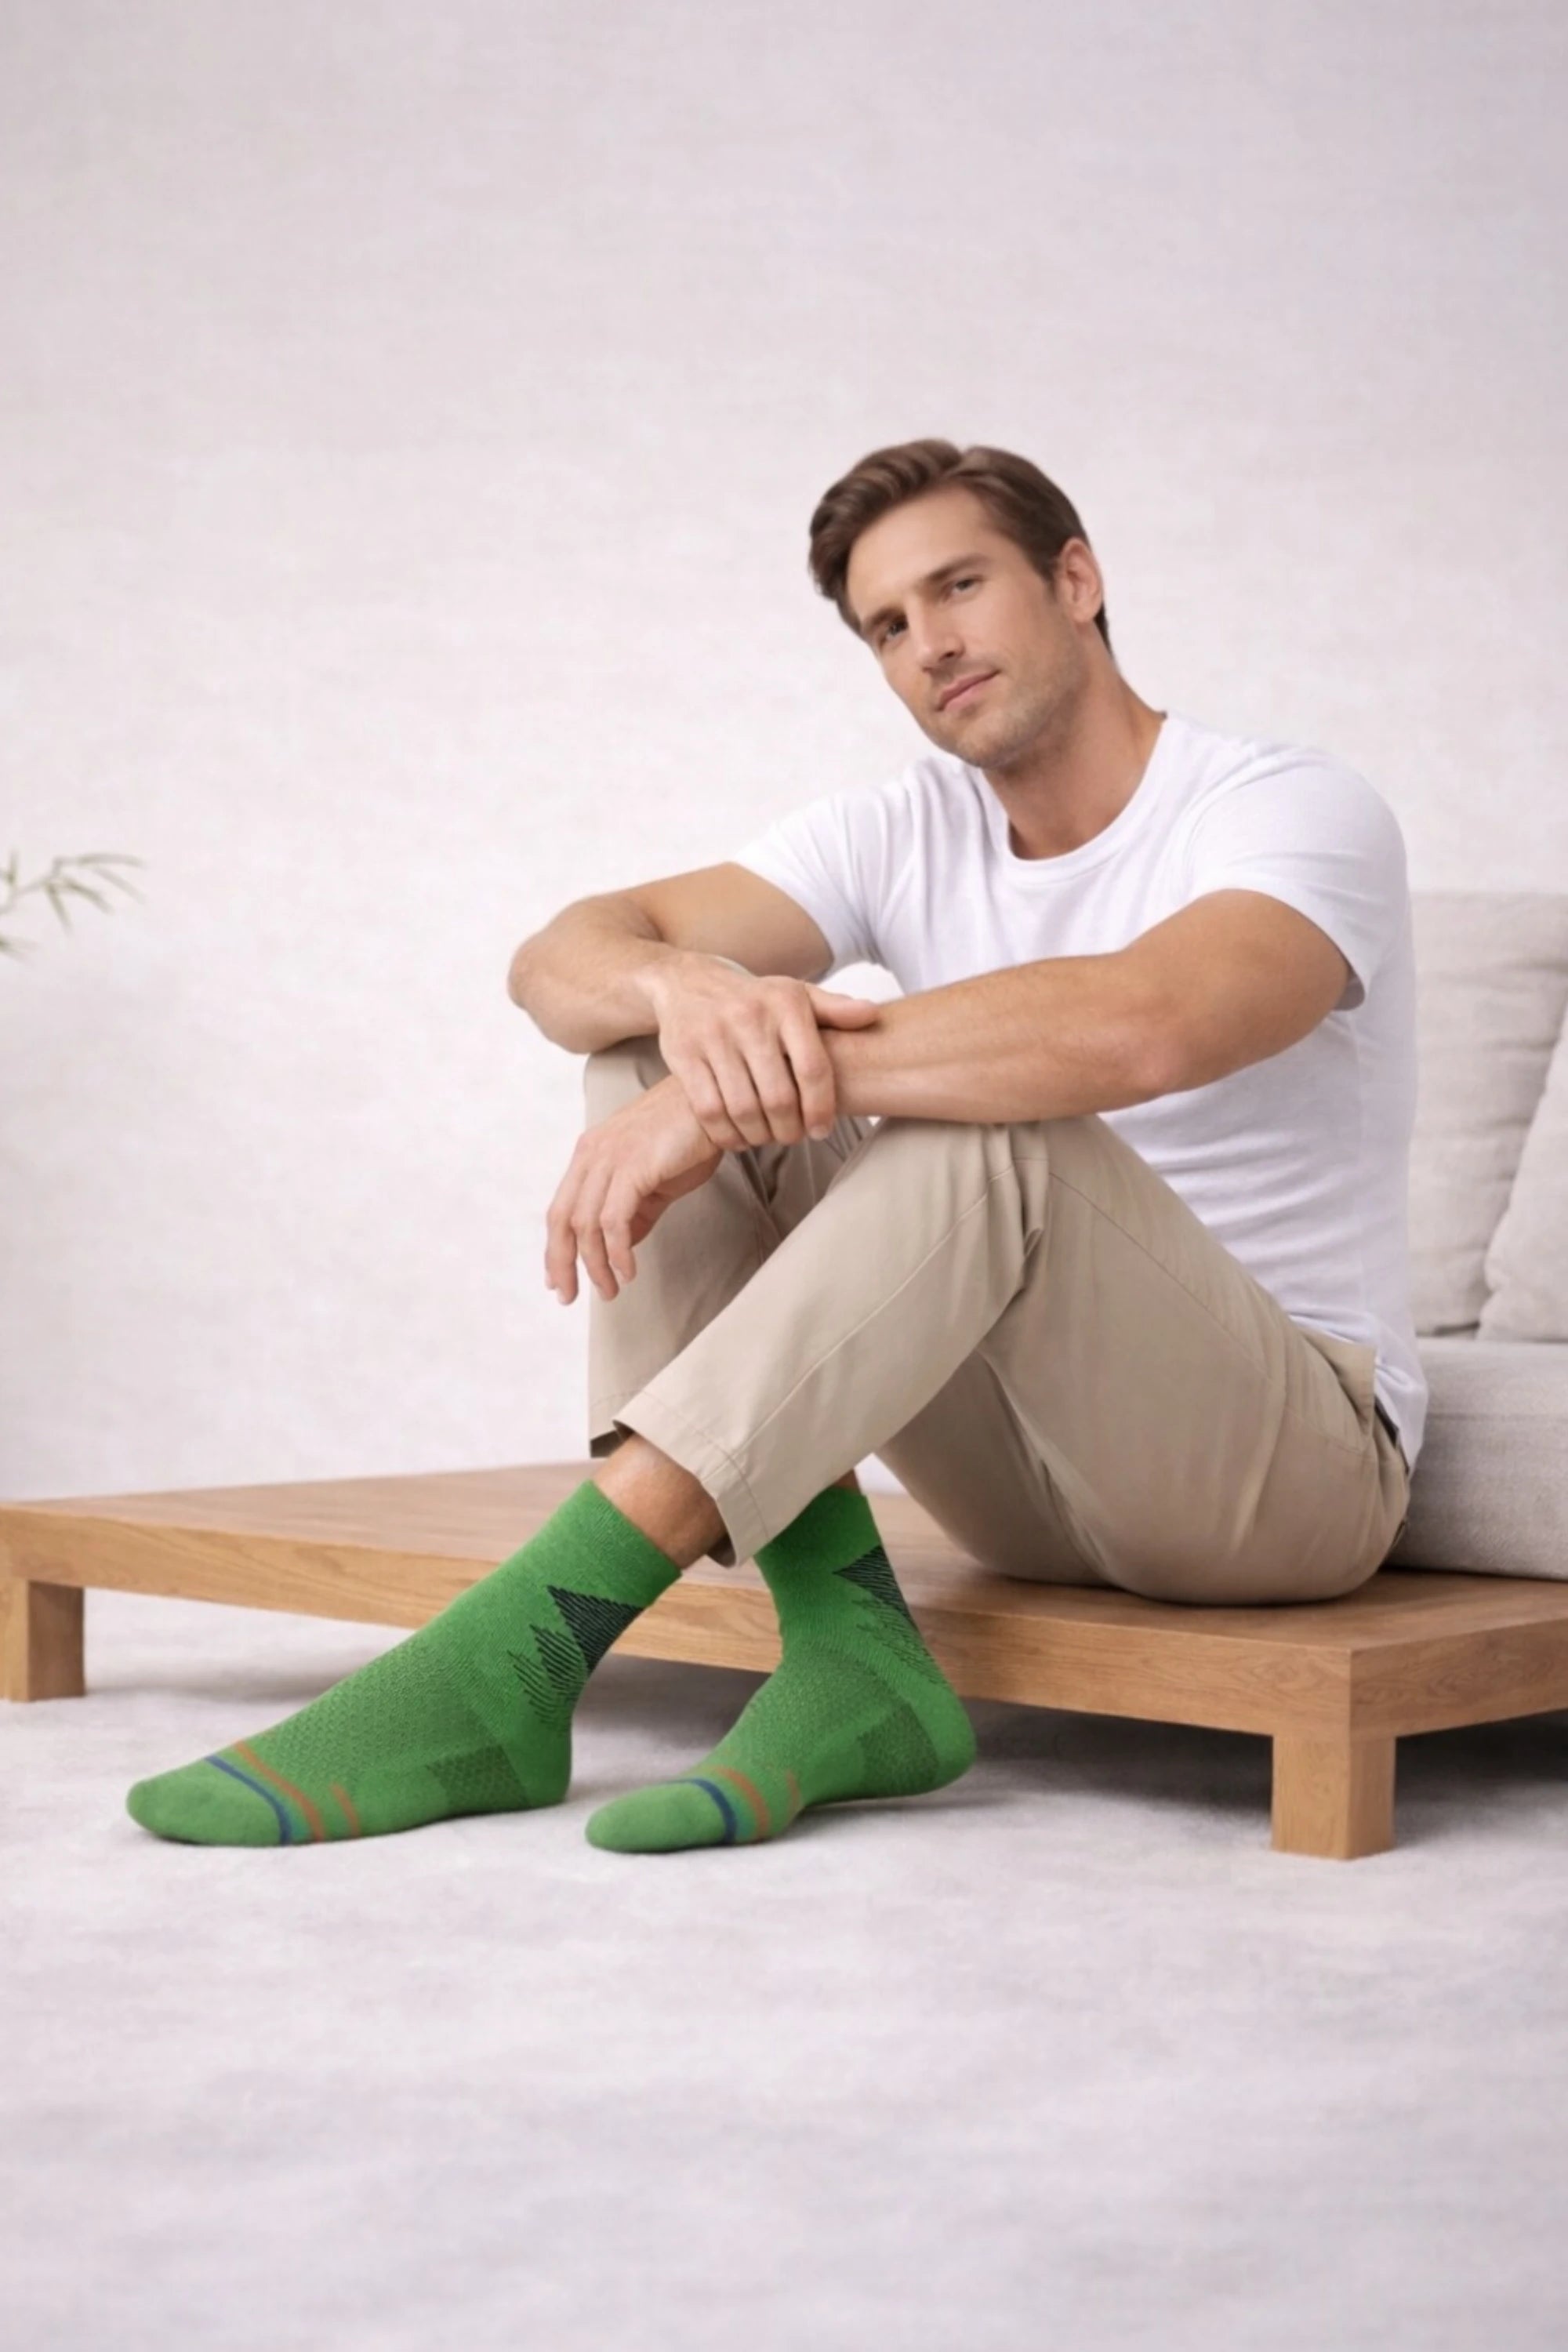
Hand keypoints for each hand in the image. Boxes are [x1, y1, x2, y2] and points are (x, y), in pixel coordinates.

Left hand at [545, 1074, 723, 1304]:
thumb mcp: (653, 1179)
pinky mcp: (633, 1166)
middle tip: (569, 1296)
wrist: (717, 1104)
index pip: (560, 1209)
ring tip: (610, 1290)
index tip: (558, 1280)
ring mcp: (610, 1158)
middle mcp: (592, 1154)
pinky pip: (614, 1220)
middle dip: (562, 1263)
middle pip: (562, 1219)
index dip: (555, 1248)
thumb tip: (622, 1246)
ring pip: (586, 1225)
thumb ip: (635, 1210)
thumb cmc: (689, 1137)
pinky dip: (618, 1252)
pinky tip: (628, 1271)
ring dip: (596, 1265)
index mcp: (591, 1154)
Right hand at [645, 957, 881, 1150]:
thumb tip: (872, 1015)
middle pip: (779, 1097)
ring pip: (744, 1108)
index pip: (813, 1069)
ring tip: (767, 1137)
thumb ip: (834, 1009)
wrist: (687, 980)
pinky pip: (709, 1110)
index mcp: (785, 1004)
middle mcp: (749, 1018)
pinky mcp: (684, 1055)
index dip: (821, 1109)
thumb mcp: (795, 994)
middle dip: (790, 1130)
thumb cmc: (753, 997)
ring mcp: (713, 1037)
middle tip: (793, 1137)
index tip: (822, 1130)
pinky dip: (726, 1133)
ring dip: (759, 1135)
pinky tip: (737, 1136)